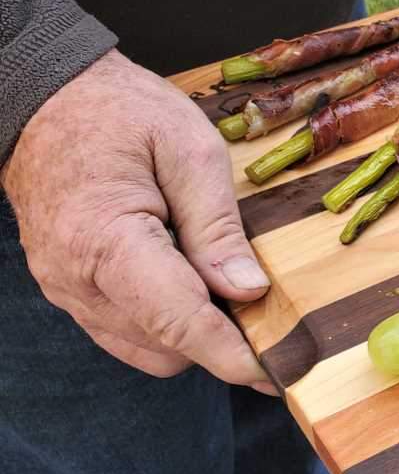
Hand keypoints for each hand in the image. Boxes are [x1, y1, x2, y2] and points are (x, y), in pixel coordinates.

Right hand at [2, 50, 275, 392]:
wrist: (45, 98)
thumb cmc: (120, 111)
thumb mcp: (189, 149)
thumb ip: (219, 226)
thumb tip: (249, 291)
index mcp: (105, 241)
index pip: (179, 323)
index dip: (233, 356)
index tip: (277, 375)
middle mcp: (76, 280)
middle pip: (165, 347)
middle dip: (219, 339)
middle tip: (264, 305)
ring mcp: (65, 290)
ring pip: (145, 349)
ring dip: (191, 334)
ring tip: (221, 282)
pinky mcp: (67, 290)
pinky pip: (124, 331)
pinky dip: (164, 322)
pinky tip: (188, 281)